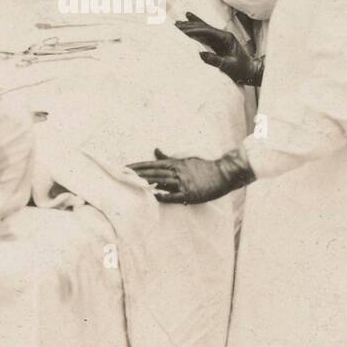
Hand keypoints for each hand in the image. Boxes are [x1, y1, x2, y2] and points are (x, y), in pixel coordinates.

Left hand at [127, 147, 255, 204]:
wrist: (223, 173)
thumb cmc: (204, 166)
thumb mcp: (185, 159)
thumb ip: (169, 157)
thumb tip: (156, 149)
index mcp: (175, 164)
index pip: (152, 164)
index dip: (138, 166)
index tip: (125, 167)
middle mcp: (177, 172)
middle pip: (153, 172)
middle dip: (137, 174)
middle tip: (122, 174)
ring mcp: (184, 183)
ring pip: (162, 182)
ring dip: (147, 183)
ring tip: (132, 184)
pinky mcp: (190, 193)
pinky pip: (174, 196)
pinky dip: (164, 196)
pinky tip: (153, 197)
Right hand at [176, 12, 261, 85]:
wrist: (251, 70)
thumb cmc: (242, 69)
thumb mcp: (229, 66)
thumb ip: (215, 60)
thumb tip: (200, 54)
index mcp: (226, 38)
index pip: (208, 31)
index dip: (195, 31)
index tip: (183, 31)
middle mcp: (223, 34)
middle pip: (203, 27)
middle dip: (189, 26)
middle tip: (175, 26)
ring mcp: (220, 37)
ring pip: (202, 28)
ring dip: (190, 25)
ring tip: (177, 23)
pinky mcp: (217, 41)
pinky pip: (204, 33)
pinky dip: (196, 27)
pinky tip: (188, 18)